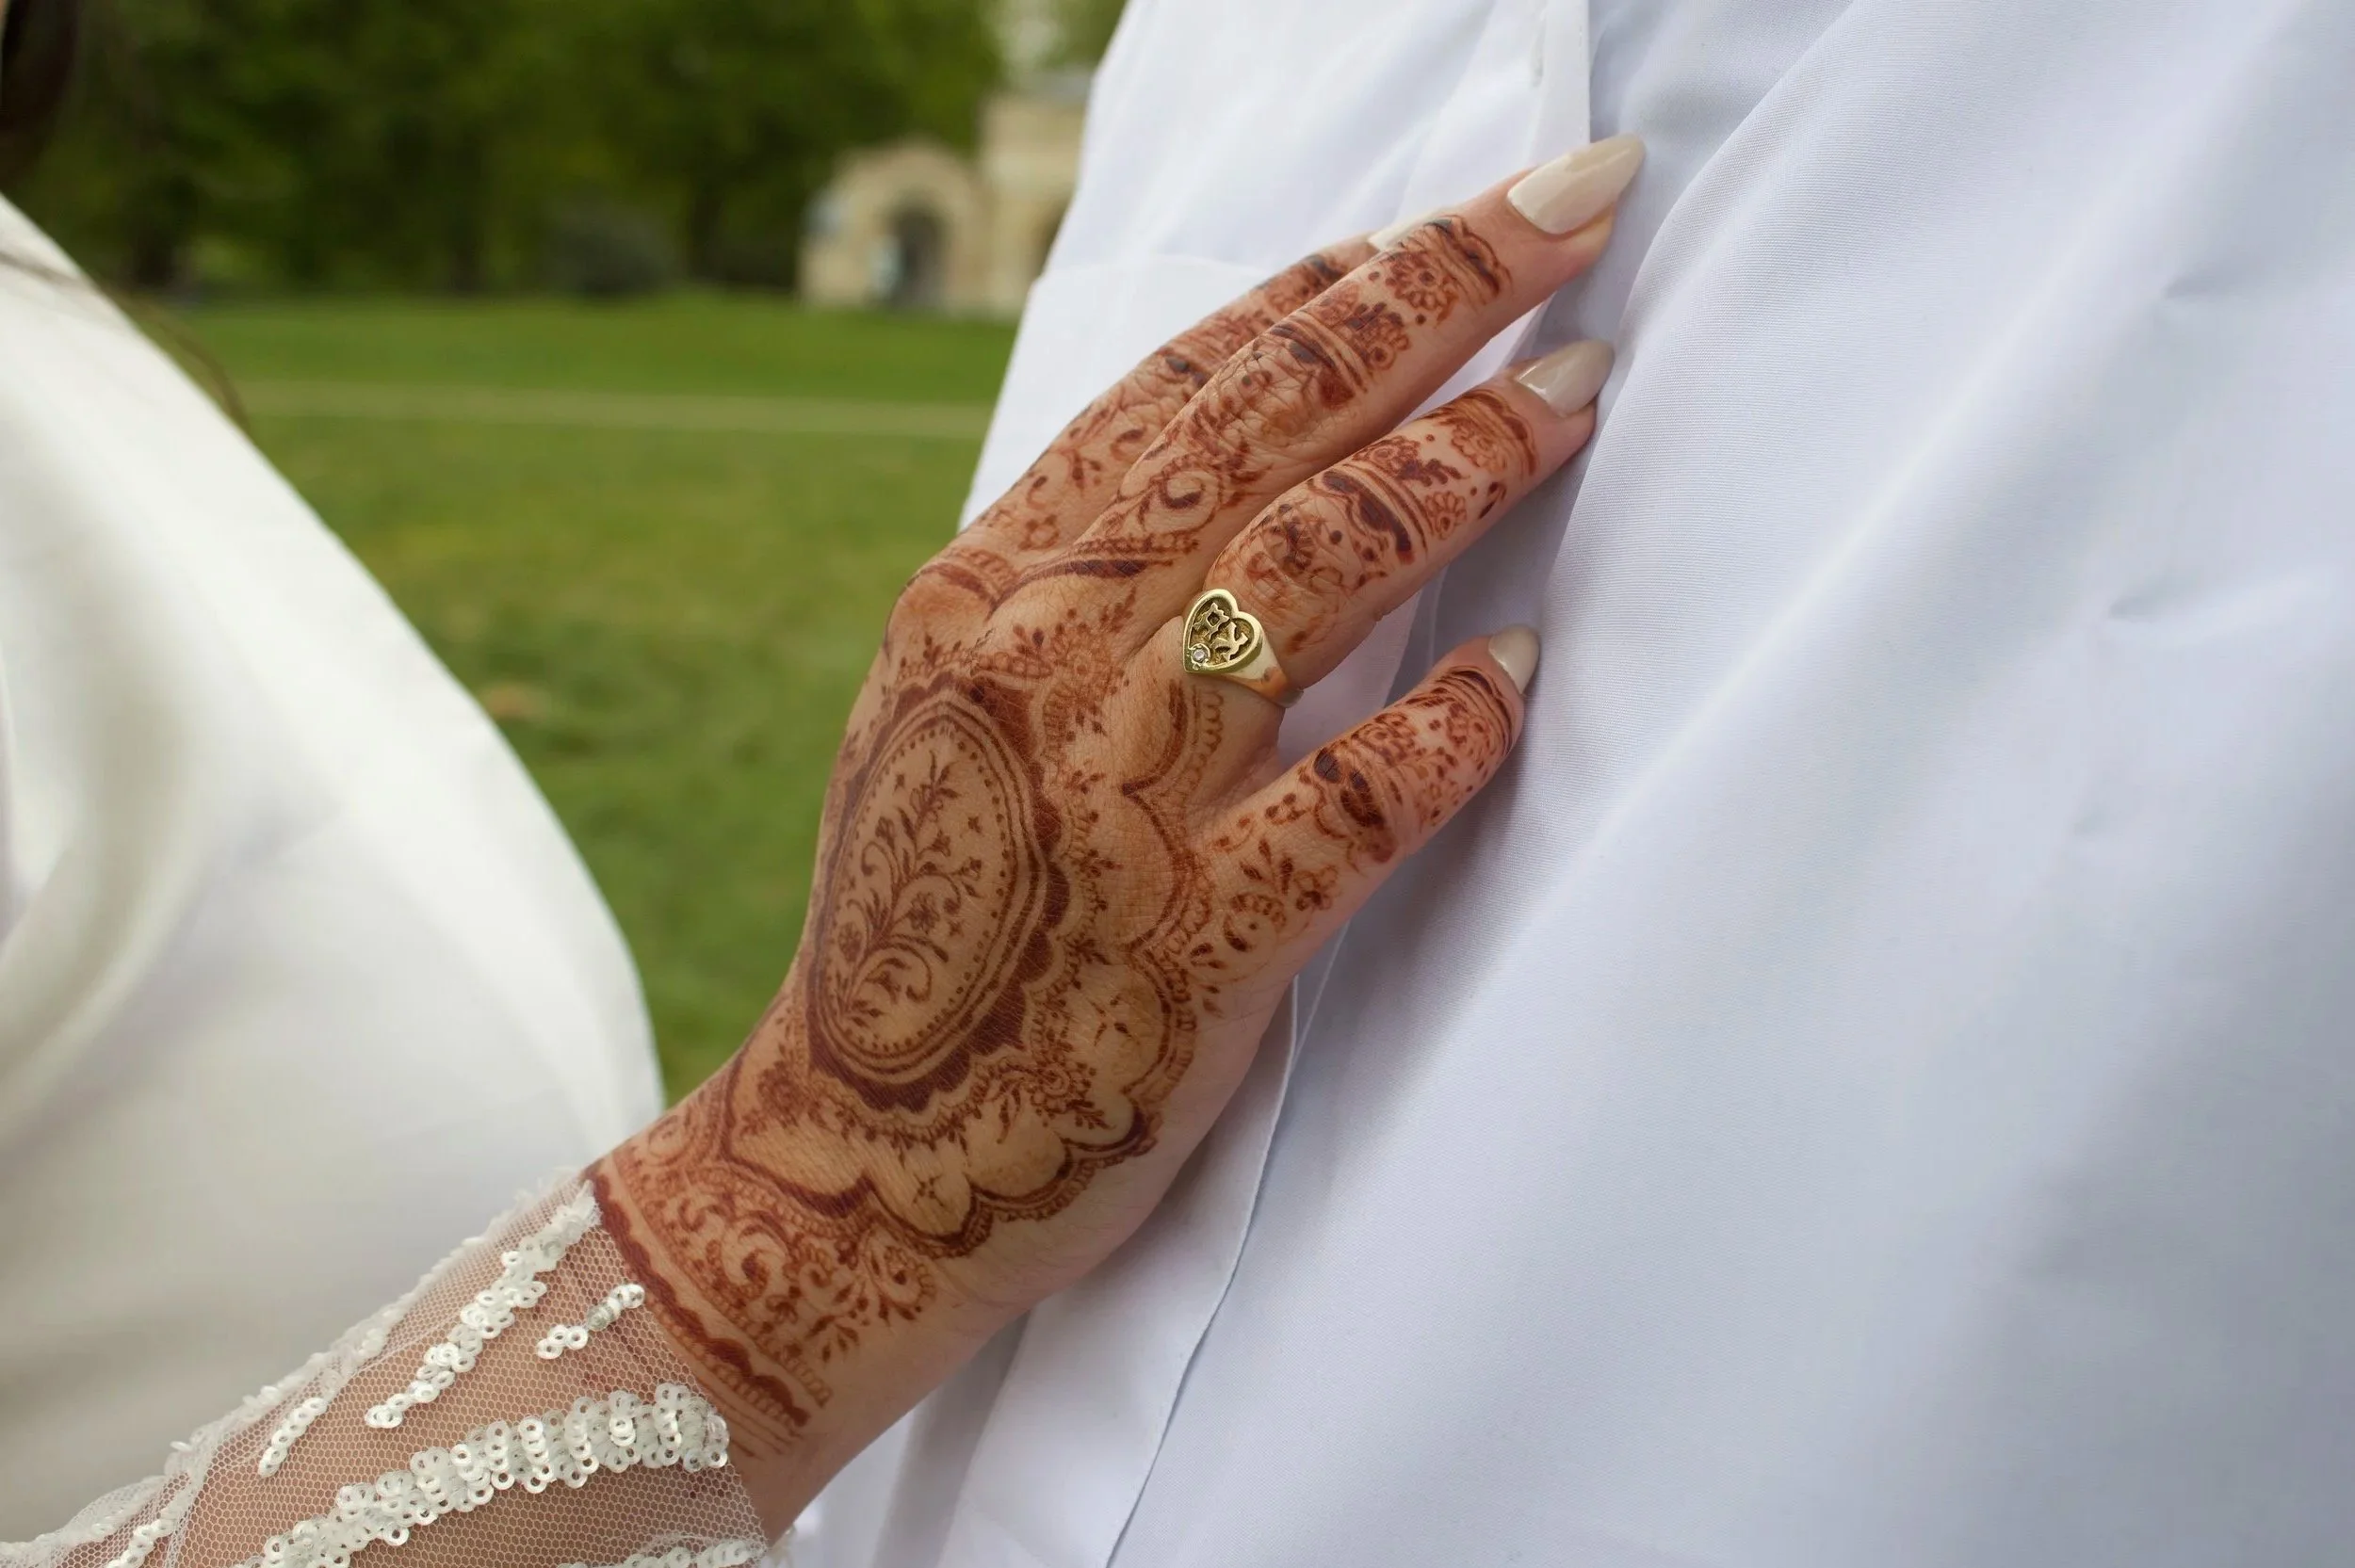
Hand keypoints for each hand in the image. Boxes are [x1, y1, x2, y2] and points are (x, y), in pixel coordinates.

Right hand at [593, 136, 1642, 1524]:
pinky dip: (1450, 729)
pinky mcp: (1189, 946)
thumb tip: (1245, 444)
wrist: (862, 1154)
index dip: (1329, 288)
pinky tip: (1522, 673)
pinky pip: (1353, 807)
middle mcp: (1043, 663)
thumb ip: (1079, 578)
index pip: (1182, 391)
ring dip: (1468, 468)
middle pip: (1267, 434)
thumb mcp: (960, 703)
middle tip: (1573, 208)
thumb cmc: (935, 916)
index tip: (1447, 225)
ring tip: (1580, 394)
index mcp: (986, 592)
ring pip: (1315, 579)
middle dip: (1435, 298)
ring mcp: (1114, 800)